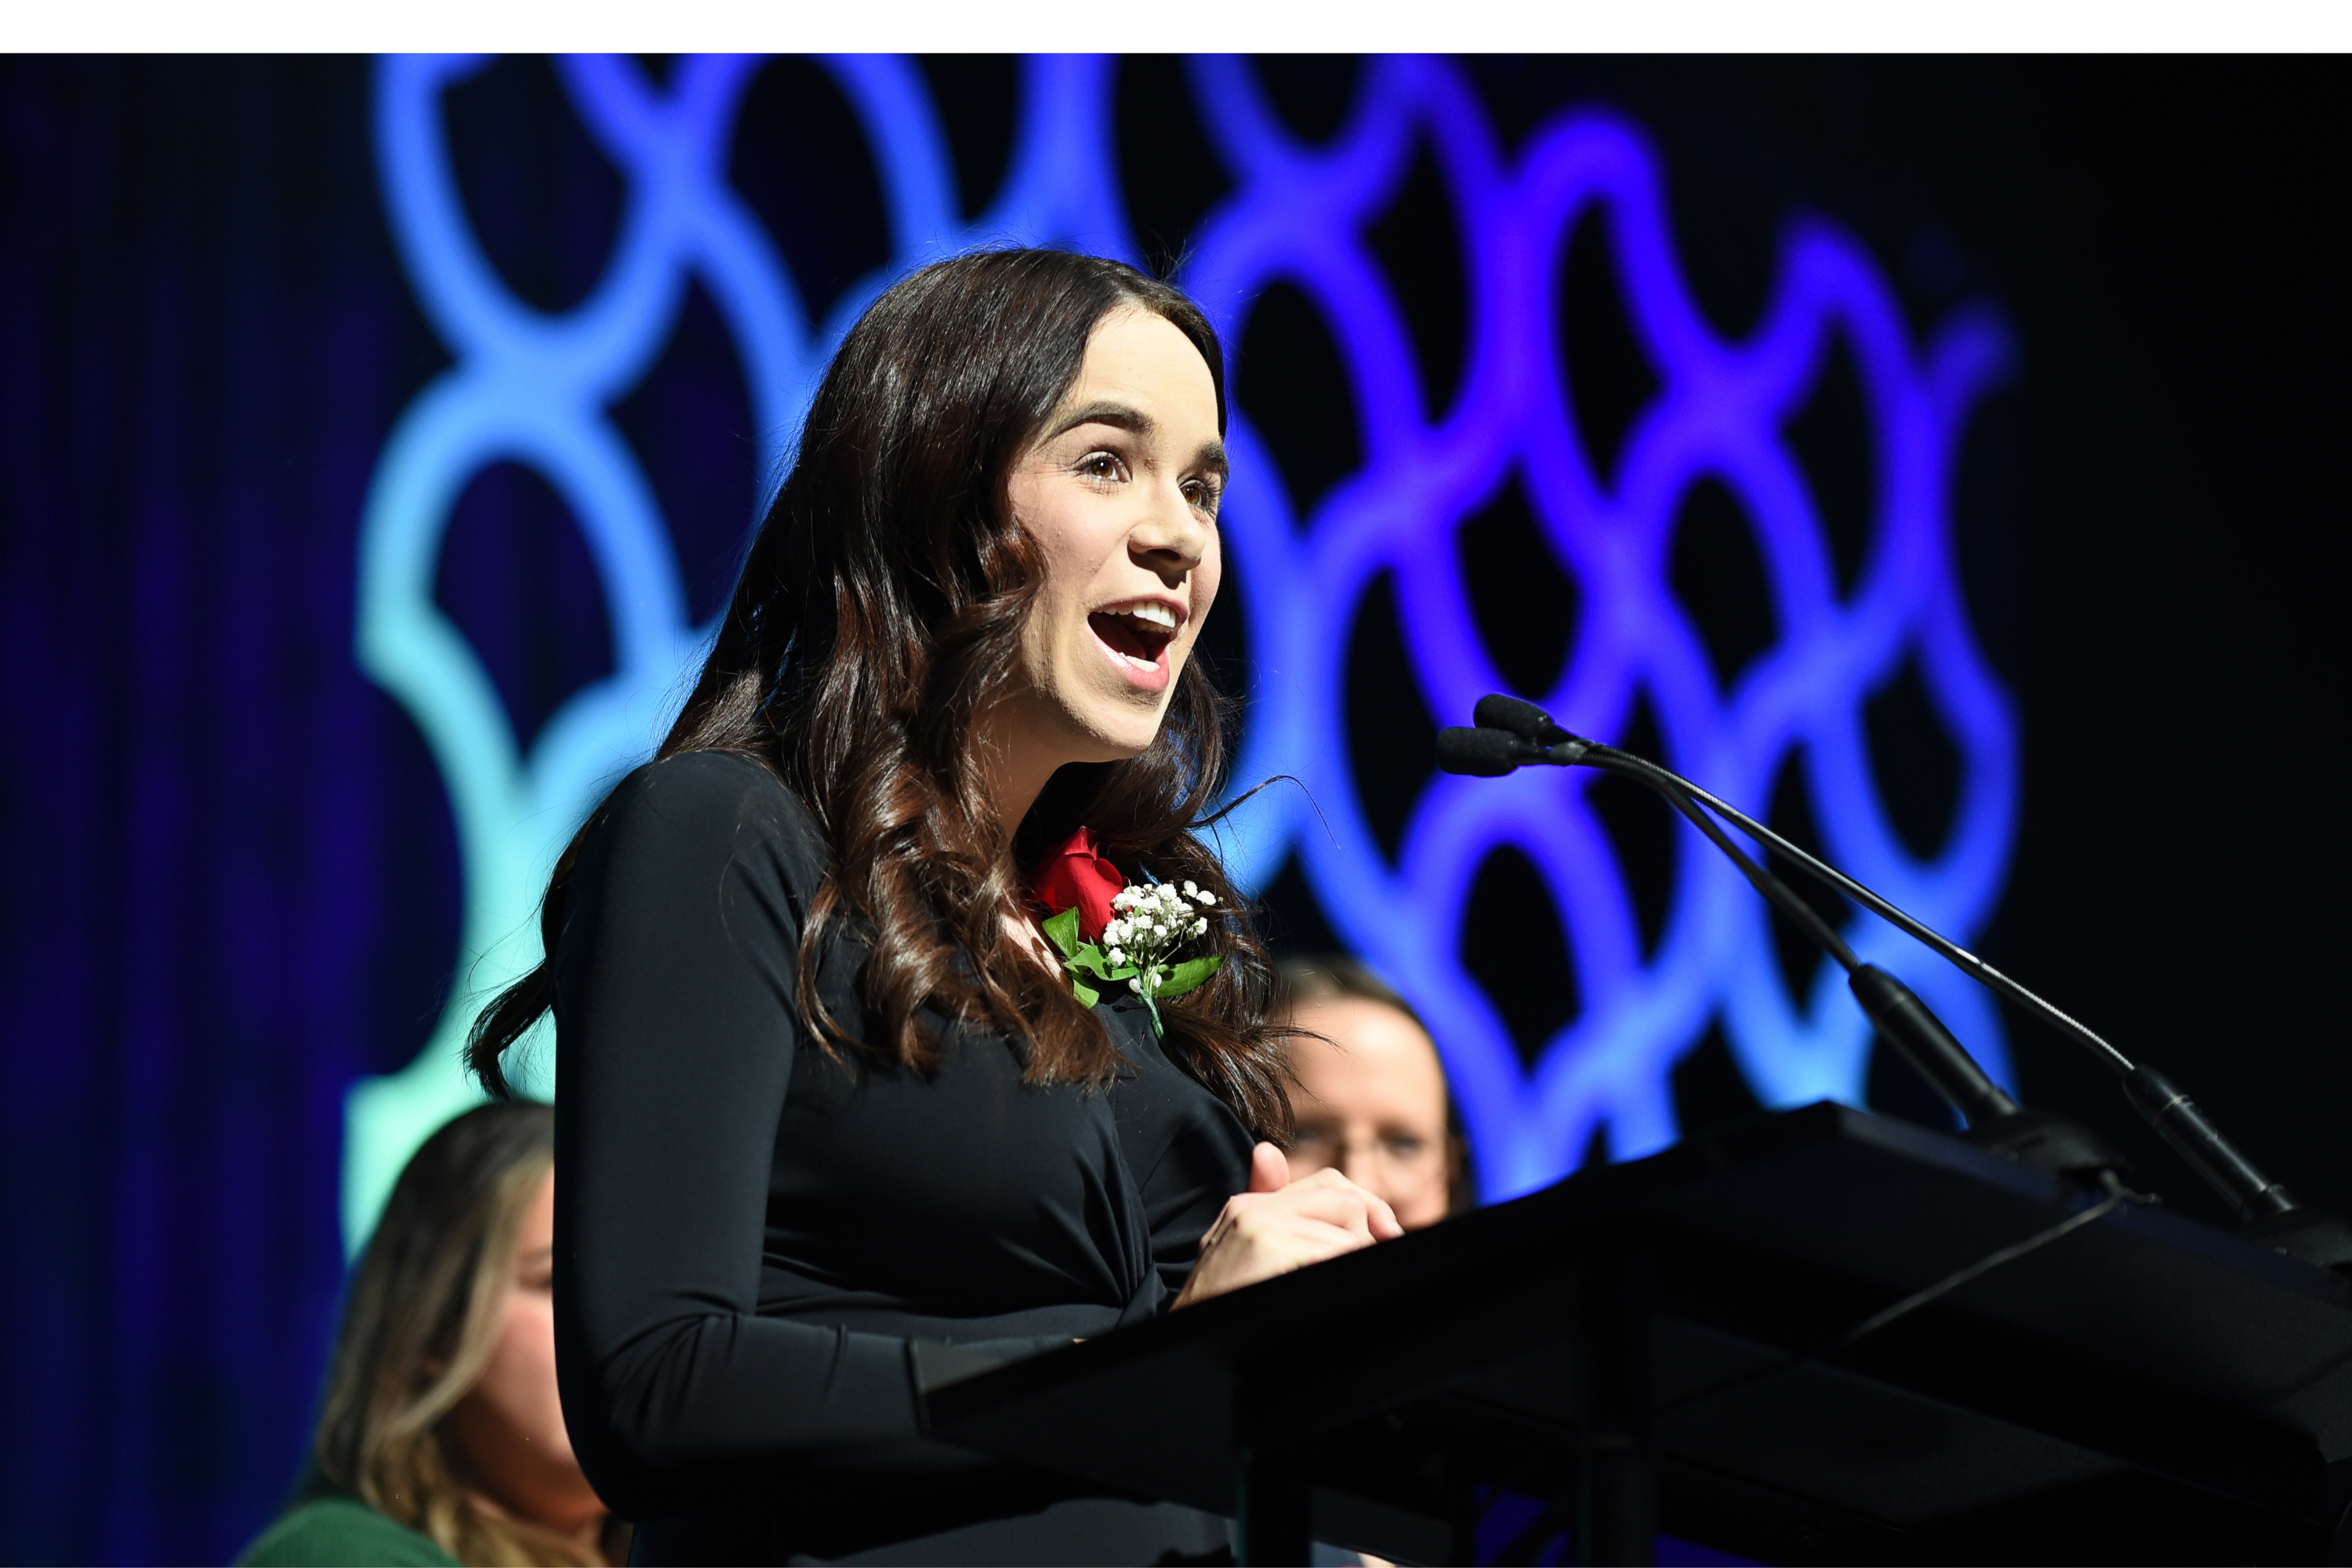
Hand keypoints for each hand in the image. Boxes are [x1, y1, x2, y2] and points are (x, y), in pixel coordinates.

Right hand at [1172, 1143, 1403, 1307]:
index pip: (1329, 1183)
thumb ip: (1265, 1203)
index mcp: (1249, 1205)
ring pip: (1348, 1233)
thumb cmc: (1225, 1306)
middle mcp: (1253, 1209)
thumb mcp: (1242, 1252)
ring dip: (1351, 1264)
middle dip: (1364, 1238)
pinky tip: (1318, 1294)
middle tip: (1357, 1267)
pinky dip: (1340, 1275)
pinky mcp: (1271, 1250)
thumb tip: (1267, 1152)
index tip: (1388, 1235)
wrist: (1184, 1344)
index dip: (1367, 1207)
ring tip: (1323, 1288)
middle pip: (1345, 1202)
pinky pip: (1337, 1254)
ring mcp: (1260, 1228)